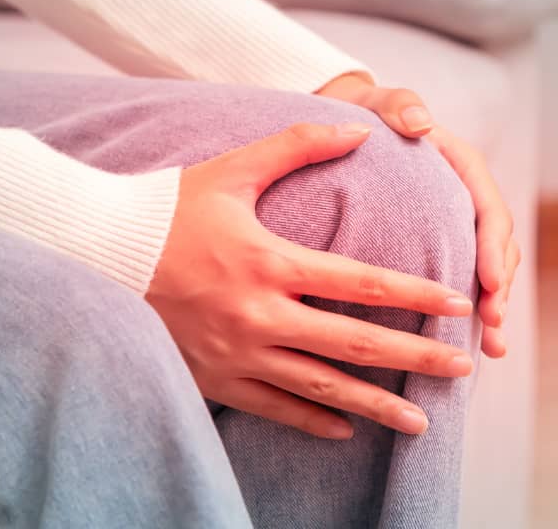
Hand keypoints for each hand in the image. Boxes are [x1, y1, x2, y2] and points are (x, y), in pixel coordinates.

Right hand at [145, 122, 476, 438]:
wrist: (96, 255)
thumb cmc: (167, 206)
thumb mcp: (233, 169)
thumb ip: (298, 143)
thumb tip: (360, 128)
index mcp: (270, 261)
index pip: (361, 282)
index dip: (416, 293)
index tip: (458, 302)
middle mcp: (259, 314)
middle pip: (356, 343)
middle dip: (416, 357)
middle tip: (461, 367)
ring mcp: (238, 354)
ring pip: (323, 389)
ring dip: (377, 406)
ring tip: (421, 422)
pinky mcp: (215, 380)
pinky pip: (275, 409)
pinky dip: (315, 422)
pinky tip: (348, 430)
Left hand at [315, 73, 519, 356]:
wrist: (354, 126)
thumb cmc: (367, 114)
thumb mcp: (381, 104)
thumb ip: (399, 106)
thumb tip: (420, 121)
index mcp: (462, 166)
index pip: (488, 208)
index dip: (493, 247)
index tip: (490, 281)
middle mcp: (468, 198)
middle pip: (497, 247)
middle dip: (499, 287)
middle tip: (491, 323)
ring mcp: (461, 225)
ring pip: (489, 270)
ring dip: (494, 307)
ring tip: (492, 347)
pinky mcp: (447, 245)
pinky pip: (468, 281)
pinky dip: (476, 313)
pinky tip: (482, 349)